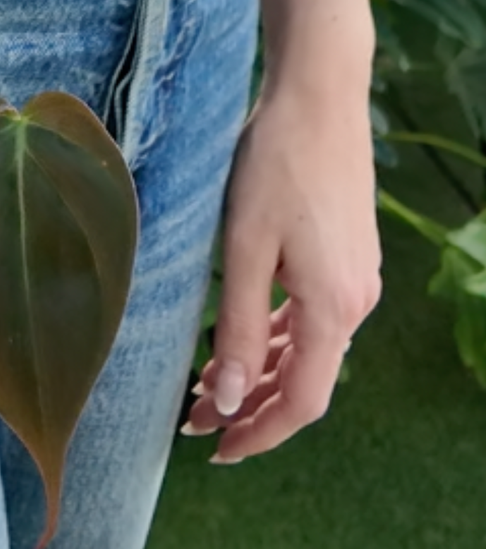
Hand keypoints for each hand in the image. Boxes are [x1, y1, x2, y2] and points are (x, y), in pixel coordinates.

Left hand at [184, 77, 380, 462]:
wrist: (317, 98)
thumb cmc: (274, 165)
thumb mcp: (244, 248)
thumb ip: (239, 326)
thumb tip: (228, 397)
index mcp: (334, 308)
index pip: (301, 401)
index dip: (259, 432)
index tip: (217, 450)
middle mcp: (355, 303)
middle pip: (305, 380)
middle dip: (250, 407)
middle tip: (195, 422)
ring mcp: (355, 280)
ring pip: (308, 350)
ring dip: (261, 373)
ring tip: (206, 387)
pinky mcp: (345, 257)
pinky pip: (312, 318)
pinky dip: (277, 338)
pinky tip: (244, 337)